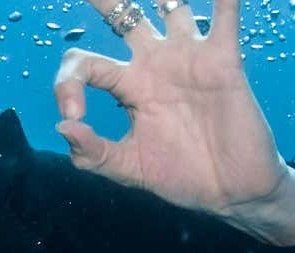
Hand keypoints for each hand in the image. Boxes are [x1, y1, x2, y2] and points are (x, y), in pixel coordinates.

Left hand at [54, 0, 294, 243]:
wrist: (231, 191)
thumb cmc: (181, 177)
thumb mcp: (128, 168)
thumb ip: (92, 153)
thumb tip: (62, 127)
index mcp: (128, 87)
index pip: (85, 64)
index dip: (67, 84)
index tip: (73, 117)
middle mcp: (154, 64)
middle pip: (123, 16)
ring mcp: (188, 58)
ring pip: (171, 5)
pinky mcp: (223, 61)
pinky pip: (224, 18)